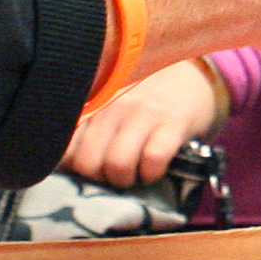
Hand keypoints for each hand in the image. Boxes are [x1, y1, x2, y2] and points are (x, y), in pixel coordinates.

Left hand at [63, 60, 221, 187]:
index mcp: (94, 103)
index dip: (74, 168)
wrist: (194, 79)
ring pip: (117, 164)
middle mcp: (114, 105)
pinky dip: (151, 174)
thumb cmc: (145, 99)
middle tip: (113, 176)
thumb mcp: (111, 105)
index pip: (66, 148)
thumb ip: (87, 129)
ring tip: (133, 176)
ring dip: (125, 180)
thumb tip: (66, 167)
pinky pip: (153, 160)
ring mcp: (143, 113)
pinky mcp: (173, 123)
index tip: (89, 169)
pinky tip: (154, 170)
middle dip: (100, 180)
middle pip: (88, 163)